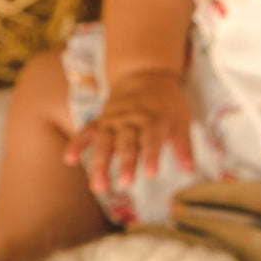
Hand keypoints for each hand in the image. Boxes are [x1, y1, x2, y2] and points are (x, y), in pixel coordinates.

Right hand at [64, 66, 194, 193]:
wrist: (145, 74)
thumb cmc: (167, 103)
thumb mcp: (181, 119)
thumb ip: (184, 145)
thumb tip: (191, 170)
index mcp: (152, 118)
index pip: (151, 139)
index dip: (151, 156)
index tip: (150, 173)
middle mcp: (130, 119)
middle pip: (126, 142)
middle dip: (125, 162)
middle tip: (125, 183)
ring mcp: (113, 119)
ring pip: (104, 141)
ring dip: (100, 163)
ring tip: (98, 186)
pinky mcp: (101, 120)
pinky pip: (87, 131)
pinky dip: (77, 143)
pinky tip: (69, 159)